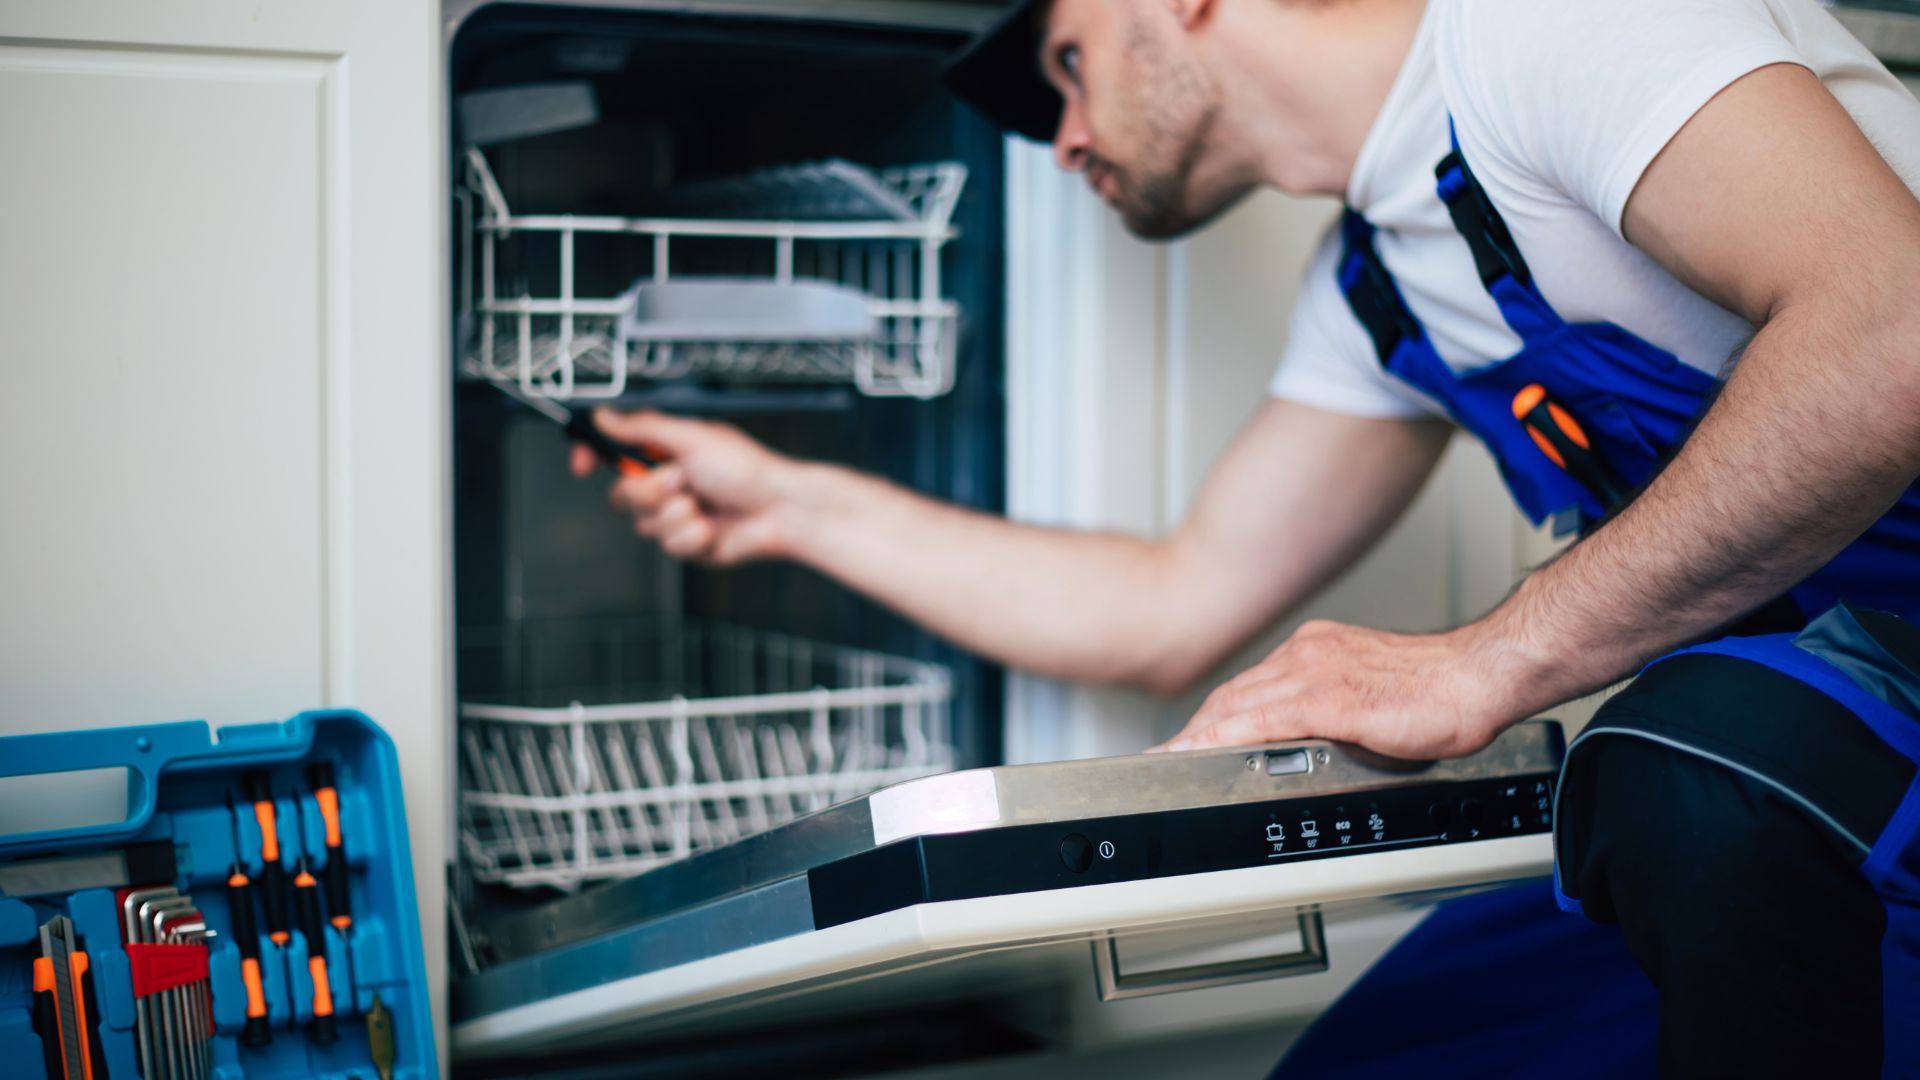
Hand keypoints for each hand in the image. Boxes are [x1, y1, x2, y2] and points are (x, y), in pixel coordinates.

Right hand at [571, 409, 799, 564]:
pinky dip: (692, 536)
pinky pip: (669, 546)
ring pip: (645, 524)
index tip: (582, 464)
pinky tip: (713, 526)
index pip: (612, 452)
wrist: (780, 510)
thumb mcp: (692, 438)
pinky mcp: (688, 543)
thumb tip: (604, 416)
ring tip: (704, 503)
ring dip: (676, 514)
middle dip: (650, 491)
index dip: (591, 456)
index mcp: (665, 452)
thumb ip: (643, 428)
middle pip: (622, 495)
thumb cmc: (748, 469)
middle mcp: (667, 483)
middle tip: (681, 480)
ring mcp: (676, 515)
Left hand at [1154, 620, 1532, 759]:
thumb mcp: (1368, 692)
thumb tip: (1311, 738)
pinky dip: (1227, 738)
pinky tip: (1206, 753)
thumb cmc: (1438, 690)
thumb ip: (1332, 707)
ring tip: (1173, 760)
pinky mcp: (1331, 699)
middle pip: (1234, 695)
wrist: (1477, 678)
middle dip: (1197, 728)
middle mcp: (1308, 654)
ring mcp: (1316, 673)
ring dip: (1201, 736)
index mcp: (1316, 650)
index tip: (1190, 736)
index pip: (1250, 685)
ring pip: (1240, 706)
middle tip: (1169, 756)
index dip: (1214, 714)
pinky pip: (1265, 721)